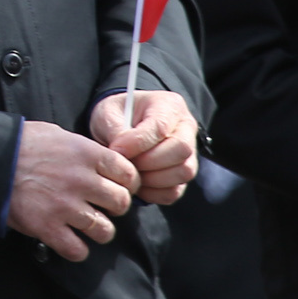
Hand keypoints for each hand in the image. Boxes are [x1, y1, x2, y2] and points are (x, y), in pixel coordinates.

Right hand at [7, 120, 137, 261]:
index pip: (128, 174)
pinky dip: (76, 249)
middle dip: (114, 208)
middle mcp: (82, 180)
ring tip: (87, 226)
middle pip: (121, 204)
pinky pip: (78, 250)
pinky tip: (69, 241)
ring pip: (105, 231)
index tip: (119, 187)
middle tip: (102, 207)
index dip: (127, 183)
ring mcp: (66, 206)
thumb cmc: (20, 143)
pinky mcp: (48, 227)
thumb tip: (102, 163)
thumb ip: (84, 150)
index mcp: (87, 154)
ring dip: (98, 231)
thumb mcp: (58, 134)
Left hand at [90, 90, 199, 205]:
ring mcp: (189, 153)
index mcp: (169, 105)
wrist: (120, 126)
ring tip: (130, 173)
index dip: (138, 142)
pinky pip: (175, 191)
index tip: (117, 150)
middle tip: (125, 164)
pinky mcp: (182, 175)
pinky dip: (154, 193)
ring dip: (152, 179)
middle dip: (149, 162)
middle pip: (181, 150)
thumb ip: (115, 129)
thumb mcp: (108, 113)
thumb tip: (121, 153)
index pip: (161, 127)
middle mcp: (186, 128)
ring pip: (183, 172)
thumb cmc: (116, 116)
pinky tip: (138, 184)